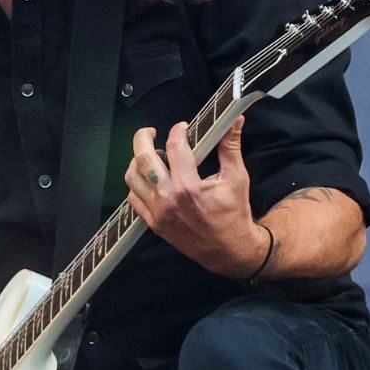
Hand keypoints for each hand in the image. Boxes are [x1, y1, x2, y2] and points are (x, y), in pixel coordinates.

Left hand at [124, 116, 265, 277]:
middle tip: (150, 131)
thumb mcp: (236, 177)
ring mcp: (157, 212)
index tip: (182, 127)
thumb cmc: (234, 213)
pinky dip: (137, 183)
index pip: (175, 148)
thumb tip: (235, 120)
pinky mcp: (153, 222)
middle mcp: (169, 198)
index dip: (177, 131)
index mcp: (189, 186)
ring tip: (151, 155)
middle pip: (143, 159)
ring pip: (133, 178)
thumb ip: (230, 146)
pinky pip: (133, 198)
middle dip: (143, 138)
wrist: (230, 249)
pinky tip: (150, 178)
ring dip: (138, 161)